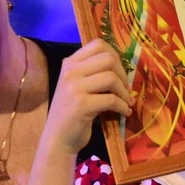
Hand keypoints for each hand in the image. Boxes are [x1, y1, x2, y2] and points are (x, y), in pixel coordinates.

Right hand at [45, 39, 132, 154]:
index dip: (115, 55)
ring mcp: (74, 88)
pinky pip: (111, 99)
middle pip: (108, 59)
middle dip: (123, 74)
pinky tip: (124, 112)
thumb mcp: (78, 86)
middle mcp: (70, 72)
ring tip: (126, 102)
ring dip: (124, 92)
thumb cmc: (72, 112)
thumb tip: (123, 65)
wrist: (58, 139)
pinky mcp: (81, 105)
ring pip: (111, 78)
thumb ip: (93, 72)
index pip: (98, 45)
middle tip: (126, 89)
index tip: (120, 71)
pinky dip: (122, 106)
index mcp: (69, 63)